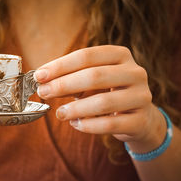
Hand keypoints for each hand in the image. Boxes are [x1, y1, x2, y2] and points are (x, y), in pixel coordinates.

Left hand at [35, 45, 164, 143]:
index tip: (39, 76)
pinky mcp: (140, 120)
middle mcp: (135, 72)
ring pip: (103, 102)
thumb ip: (70, 79)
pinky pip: (110, 124)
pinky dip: (88, 125)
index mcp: (120, 55)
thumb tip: (43, 82)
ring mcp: (141, 96)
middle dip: (64, 85)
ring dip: (75, 108)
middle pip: (95, 76)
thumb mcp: (91, 81)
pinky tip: (75, 124)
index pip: (87, 55)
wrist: (140, 118)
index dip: (60, 65)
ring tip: (59, 113)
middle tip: (43, 92)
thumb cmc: (108, 94)